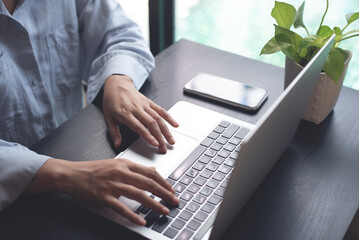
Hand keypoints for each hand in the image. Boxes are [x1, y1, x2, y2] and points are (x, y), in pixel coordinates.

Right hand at [24, 158, 178, 225]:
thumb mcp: (115, 164)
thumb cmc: (92, 169)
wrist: (71, 174)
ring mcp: (112, 185)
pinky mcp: (103, 197)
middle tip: (174, 200)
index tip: (171, 189)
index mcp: (124, 164)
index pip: (150, 172)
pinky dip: (133, 215)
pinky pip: (121, 207)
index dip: (163, 182)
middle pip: (148, 183)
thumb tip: (152, 171)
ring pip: (138, 195)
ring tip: (164, 210)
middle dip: (164, 193)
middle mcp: (120, 173)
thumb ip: (134, 168)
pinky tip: (142, 220)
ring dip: (154, 204)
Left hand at [103, 75, 178, 152]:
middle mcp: (136, 108)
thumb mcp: (108, 118)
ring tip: (171, 140)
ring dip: (166, 130)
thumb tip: (117, 145)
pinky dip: (169, 117)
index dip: (148, 136)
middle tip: (164, 148)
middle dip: (160, 137)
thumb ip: (114, 133)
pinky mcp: (149, 102)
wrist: (116, 84)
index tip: (155, 144)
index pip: (139, 127)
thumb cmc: (112, 101)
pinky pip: (161, 110)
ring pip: (158, 118)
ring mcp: (144, 105)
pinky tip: (175, 125)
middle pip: (151, 124)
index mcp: (125, 113)